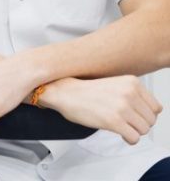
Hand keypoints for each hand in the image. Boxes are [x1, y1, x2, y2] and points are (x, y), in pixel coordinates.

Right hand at [41, 76, 162, 144]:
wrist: (65, 92)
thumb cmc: (87, 90)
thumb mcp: (116, 84)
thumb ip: (134, 94)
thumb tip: (150, 112)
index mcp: (132, 82)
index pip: (156, 107)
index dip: (146, 114)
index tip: (135, 115)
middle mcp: (129, 93)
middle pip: (151, 120)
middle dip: (140, 124)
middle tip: (126, 122)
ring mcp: (122, 107)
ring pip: (144, 130)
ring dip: (133, 131)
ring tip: (121, 126)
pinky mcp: (114, 121)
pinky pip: (134, 138)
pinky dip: (129, 139)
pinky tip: (119, 133)